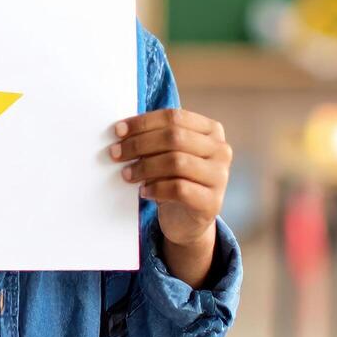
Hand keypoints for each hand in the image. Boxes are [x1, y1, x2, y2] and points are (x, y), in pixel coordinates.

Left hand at [112, 108, 230, 248]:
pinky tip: (144, 192)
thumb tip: (122, 130)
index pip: (174, 117)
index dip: (143, 122)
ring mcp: (219, 176)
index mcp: (211, 130)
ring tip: (126, 174)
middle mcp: (220, 150)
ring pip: (176, 162)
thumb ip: (155, 138)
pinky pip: (179, 189)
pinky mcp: (212, 202)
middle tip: (116, 153)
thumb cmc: (174, 179)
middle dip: (139, 144)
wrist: (187, 220)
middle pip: (174, 137)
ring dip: (144, 167)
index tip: (118, 131)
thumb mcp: (168, 153)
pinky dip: (156, 188)